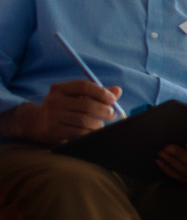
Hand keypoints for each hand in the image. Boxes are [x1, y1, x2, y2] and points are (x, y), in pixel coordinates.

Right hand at [5, 81, 122, 144]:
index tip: (113, 99)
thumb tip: (118, 90)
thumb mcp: (75, 97)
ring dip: (98, 124)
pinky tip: (91, 132)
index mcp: (59, 89)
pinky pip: (78, 133)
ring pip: (84, 120)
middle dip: (104, 110)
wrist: (36, 123)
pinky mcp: (53, 132)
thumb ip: (97, 93)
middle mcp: (54, 101)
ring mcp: (52, 117)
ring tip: (100, 124)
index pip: (84, 86)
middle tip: (111, 114)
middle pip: (86, 104)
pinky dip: (90, 133)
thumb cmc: (64, 108)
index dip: (101, 92)